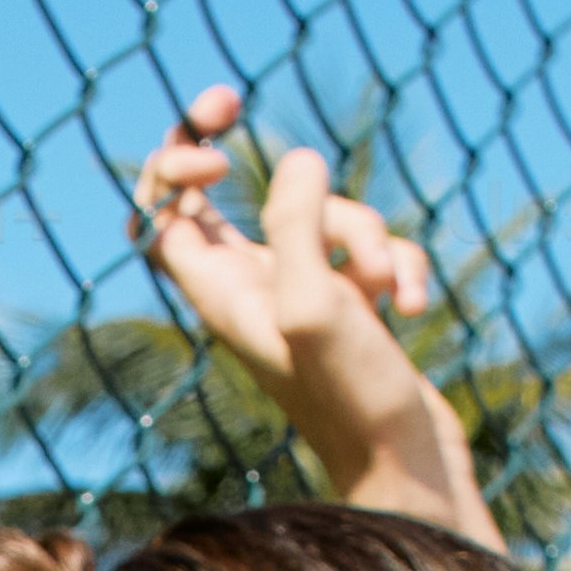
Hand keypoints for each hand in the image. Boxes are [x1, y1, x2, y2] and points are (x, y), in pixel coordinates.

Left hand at [126, 82, 492, 541]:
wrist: (411, 471)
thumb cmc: (354, 400)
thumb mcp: (317, 304)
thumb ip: (298, 226)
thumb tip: (297, 160)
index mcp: (219, 293)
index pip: (158, 214)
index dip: (167, 165)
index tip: (218, 155)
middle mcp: (251, 290)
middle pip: (219, 197)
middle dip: (238, 151)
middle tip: (228, 99)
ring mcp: (304, 295)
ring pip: (321, 215)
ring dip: (362, 231)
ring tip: (380, 290)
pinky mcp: (353, 306)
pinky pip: (370, 250)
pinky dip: (396, 264)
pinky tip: (409, 307)